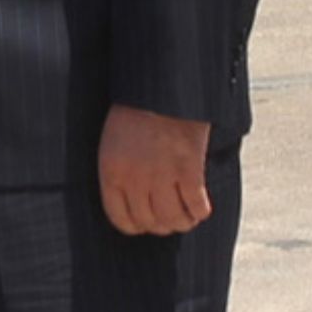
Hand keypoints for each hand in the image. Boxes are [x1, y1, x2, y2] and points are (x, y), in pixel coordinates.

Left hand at [97, 105, 210, 236]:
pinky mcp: (189, 169)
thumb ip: (120, 172)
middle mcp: (135, 178)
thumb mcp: (114, 140)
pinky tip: (200, 205)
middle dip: (160, 222)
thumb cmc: (137, 109)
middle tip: (168, 213)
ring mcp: (163, 175)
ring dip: (182, 220)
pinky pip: (197, 207)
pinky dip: (200, 210)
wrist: (163, 86)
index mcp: (111, 171)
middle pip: (149, 222)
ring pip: (174, 220)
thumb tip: (132, 203)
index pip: (120, 219)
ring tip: (186, 212)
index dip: (135, 225)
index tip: (145, 221)